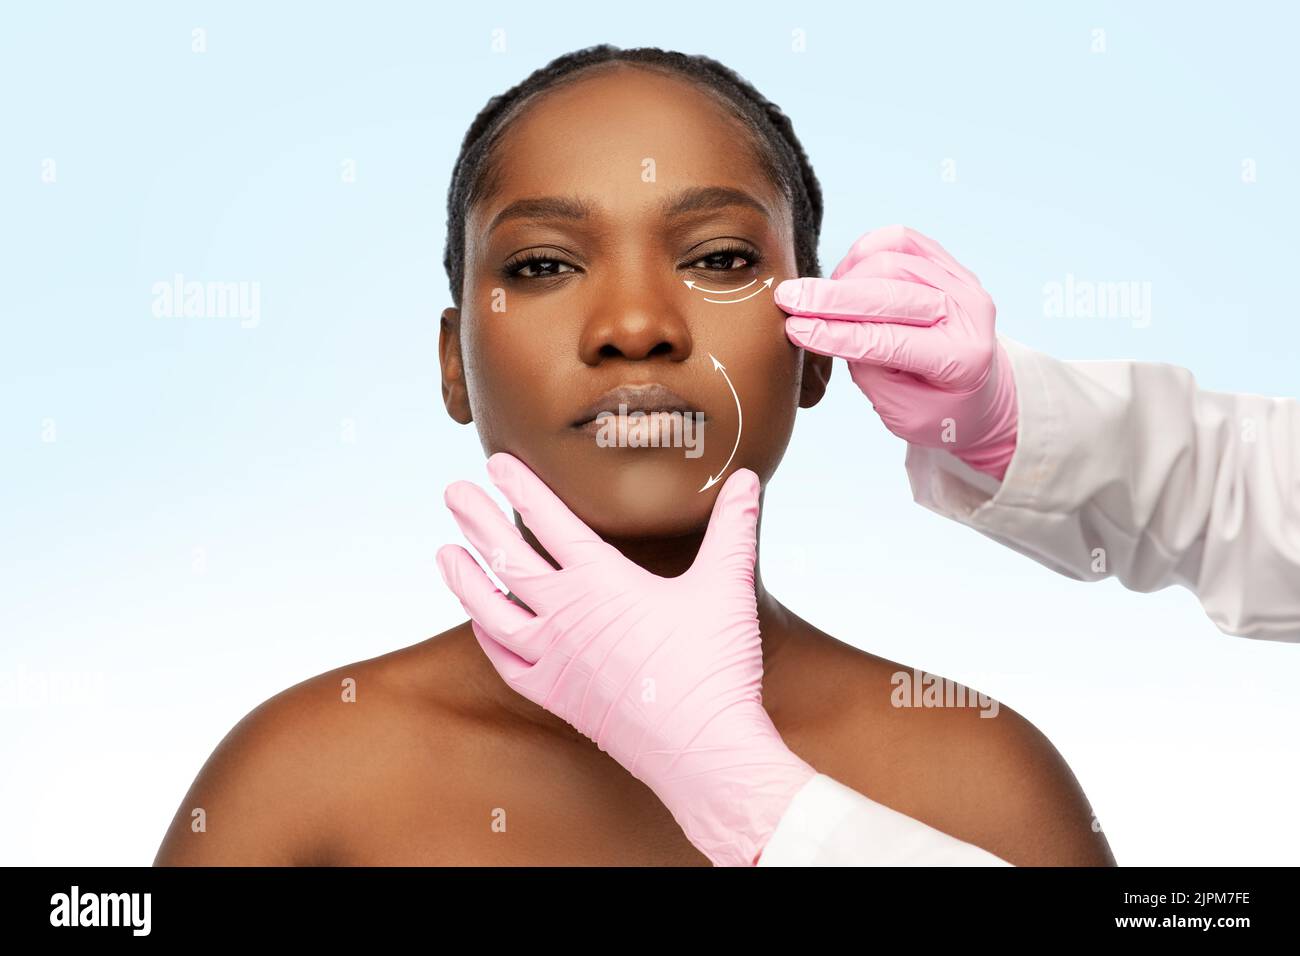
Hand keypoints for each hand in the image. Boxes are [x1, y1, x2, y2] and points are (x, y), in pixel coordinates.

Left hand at [435, 452, 816, 865]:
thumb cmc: (712, 667)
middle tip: (453, 492)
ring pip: (491, 610)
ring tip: (444, 552)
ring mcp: (554, 658)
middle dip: (477, 520)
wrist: (702, 749)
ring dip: (465, 578)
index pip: (549, 521)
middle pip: (507, 558)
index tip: (495, 463)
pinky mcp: (557, 695)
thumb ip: (734, 527)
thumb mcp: (726, 585)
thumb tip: (748, 479)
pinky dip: (486, 638)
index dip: (520, 488)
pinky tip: (478, 624)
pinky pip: (505, 662)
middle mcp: (565, 615)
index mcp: (601, 580)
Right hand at [775, 224, 1017, 479]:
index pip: (887, 340)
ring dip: (845, 278)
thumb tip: (826, 326)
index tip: (795, 329)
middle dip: (831, 297)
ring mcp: (962, 282)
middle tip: (787, 299)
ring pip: (891, 260)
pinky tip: (845, 276)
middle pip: (890, 291)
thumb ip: (868, 368)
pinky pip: (900, 240)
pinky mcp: (949, 263)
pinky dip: (865, 252)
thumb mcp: (901, 411)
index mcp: (962, 358)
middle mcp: (970, 313)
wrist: (979, 390)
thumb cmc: (937, 409)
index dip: (835, 333)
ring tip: (819, 300)